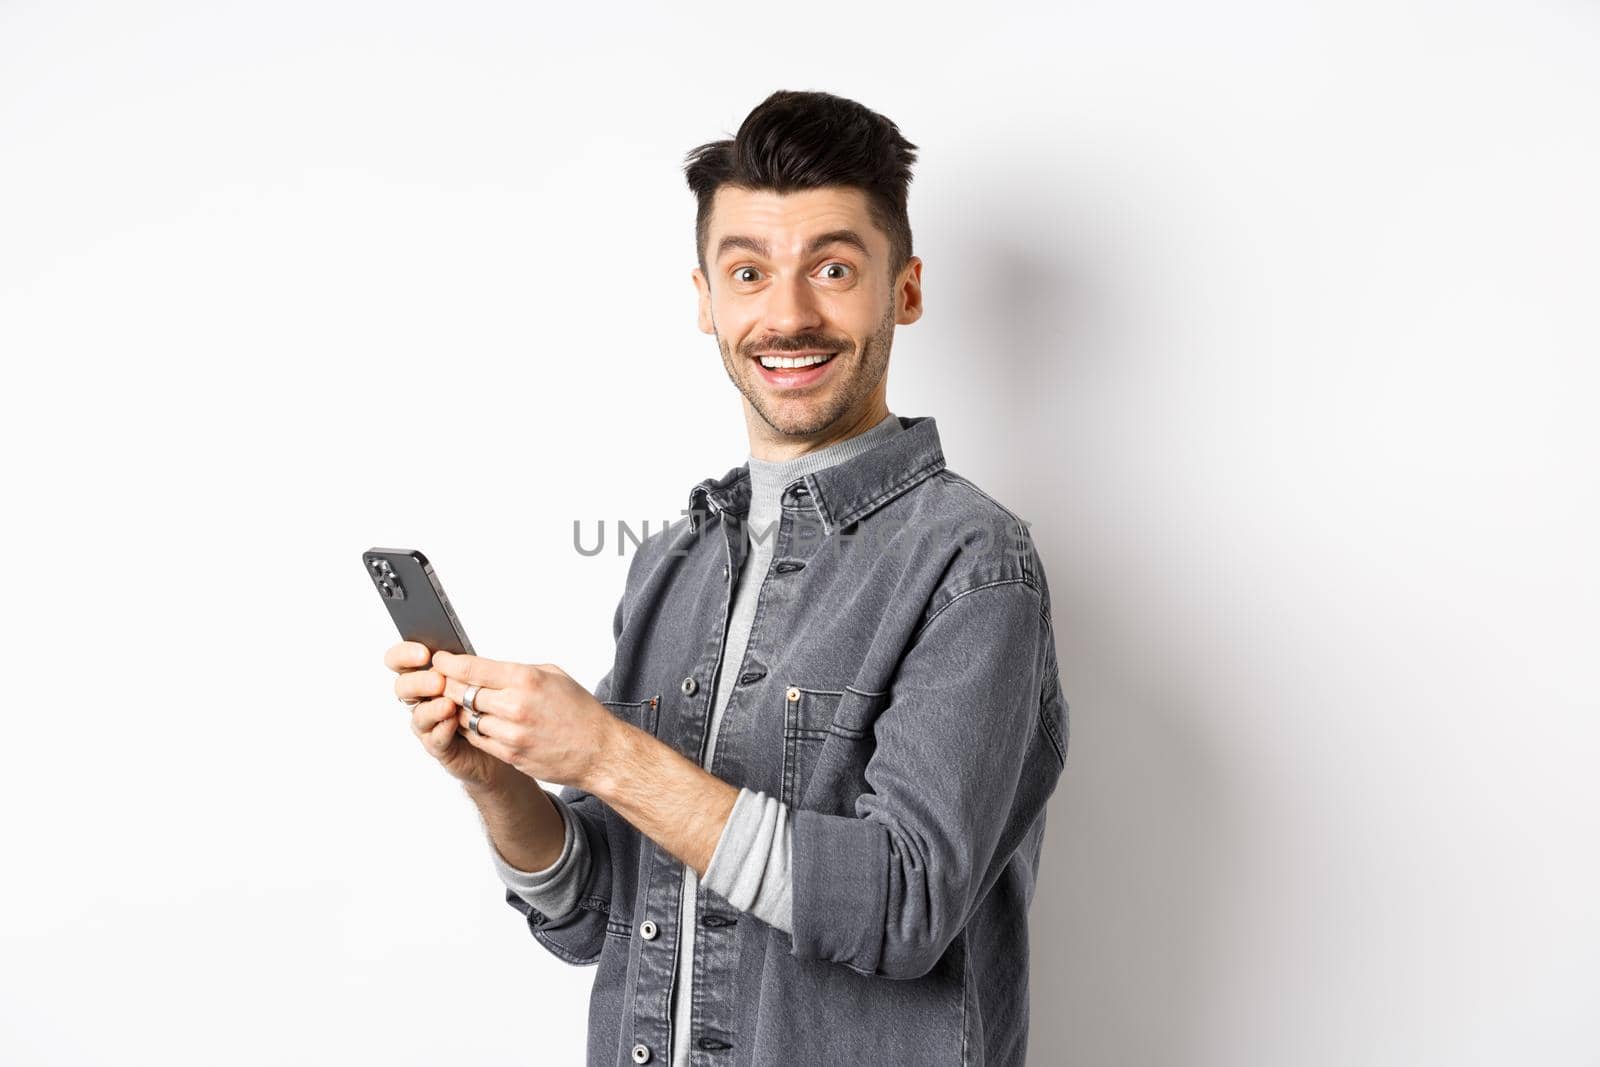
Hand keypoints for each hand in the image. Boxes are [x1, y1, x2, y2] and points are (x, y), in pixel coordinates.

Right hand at [385, 641, 515, 792]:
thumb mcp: (478, 675)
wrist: (502, 735)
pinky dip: (443, 729)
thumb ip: (464, 666)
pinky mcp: (439, 745)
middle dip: (419, 682)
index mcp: (424, 674)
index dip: (404, 655)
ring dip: (433, 708)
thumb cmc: (486, 699)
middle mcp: (420, 698)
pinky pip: (435, 738)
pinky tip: (453, 722)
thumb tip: (457, 654)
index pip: (400, 660)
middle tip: (439, 681)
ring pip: (418, 714)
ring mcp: (427, 723)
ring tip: (448, 704)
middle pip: (403, 687)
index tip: (424, 653)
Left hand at [429, 650, 619, 790]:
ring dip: (457, 709)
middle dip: (447, 685)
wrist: (599, 751)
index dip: (448, 663)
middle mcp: (515, 706)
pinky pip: (476, 739)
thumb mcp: (553, 675)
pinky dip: (471, 729)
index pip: (472, 668)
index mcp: (526, 679)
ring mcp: (511, 734)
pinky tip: (473, 721)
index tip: (439, 659)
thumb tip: (486, 667)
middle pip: (461, 692)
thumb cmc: (579, 711)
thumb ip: (517, 670)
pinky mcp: (509, 755)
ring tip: (456, 701)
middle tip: (440, 680)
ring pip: (465, 717)